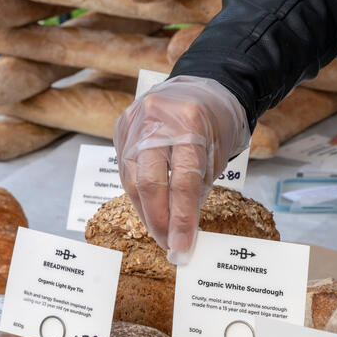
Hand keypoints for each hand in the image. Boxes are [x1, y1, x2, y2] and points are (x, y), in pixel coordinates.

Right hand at [113, 75, 249, 261]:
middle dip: (158, 220)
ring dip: (145, 211)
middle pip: (149, 181)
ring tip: (160, 233)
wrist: (201, 89)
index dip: (181, 219)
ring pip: (131, 177)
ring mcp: (134, 120)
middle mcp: (156, 119)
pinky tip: (148, 210)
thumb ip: (197, 190)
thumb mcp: (216, 157)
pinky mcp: (121, 126)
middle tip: (168, 245)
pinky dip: (137, 193)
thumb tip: (181, 232)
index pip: (183, 181)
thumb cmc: (214, 126)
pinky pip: (124, 167)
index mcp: (190, 123)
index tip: (182, 246)